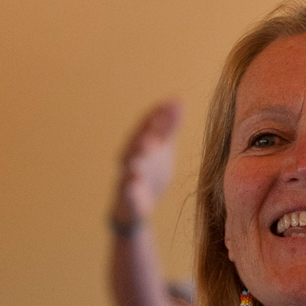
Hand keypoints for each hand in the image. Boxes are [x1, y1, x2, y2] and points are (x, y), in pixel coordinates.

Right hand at [112, 100, 181, 227]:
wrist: (136, 207)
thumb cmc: (150, 172)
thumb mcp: (161, 148)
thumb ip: (168, 126)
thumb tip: (177, 99)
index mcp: (140, 143)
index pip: (146, 125)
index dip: (156, 115)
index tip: (170, 104)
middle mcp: (131, 158)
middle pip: (135, 142)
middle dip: (145, 132)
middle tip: (158, 124)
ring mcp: (128, 178)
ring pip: (128, 166)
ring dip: (136, 156)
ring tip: (145, 147)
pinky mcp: (129, 199)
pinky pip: (128, 193)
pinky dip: (130, 189)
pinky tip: (134, 184)